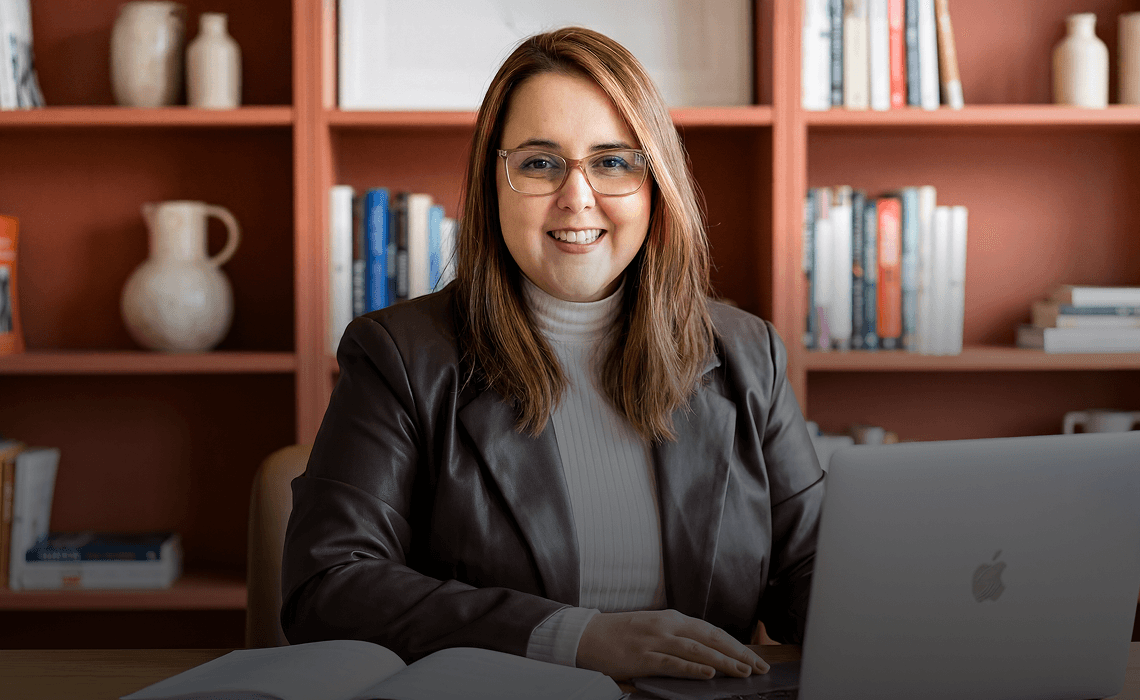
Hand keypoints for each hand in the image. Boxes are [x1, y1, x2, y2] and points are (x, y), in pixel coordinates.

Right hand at [575, 610, 769, 680]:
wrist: (588, 634)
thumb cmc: (622, 634)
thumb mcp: (654, 628)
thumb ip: (679, 637)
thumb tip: (708, 653)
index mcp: (672, 618)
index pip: (712, 631)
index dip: (735, 644)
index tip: (754, 657)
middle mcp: (667, 626)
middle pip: (711, 638)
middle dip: (738, 653)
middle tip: (759, 667)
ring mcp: (655, 641)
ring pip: (697, 651)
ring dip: (723, 662)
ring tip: (743, 672)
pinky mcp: (643, 657)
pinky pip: (673, 663)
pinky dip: (693, 669)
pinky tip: (709, 674)